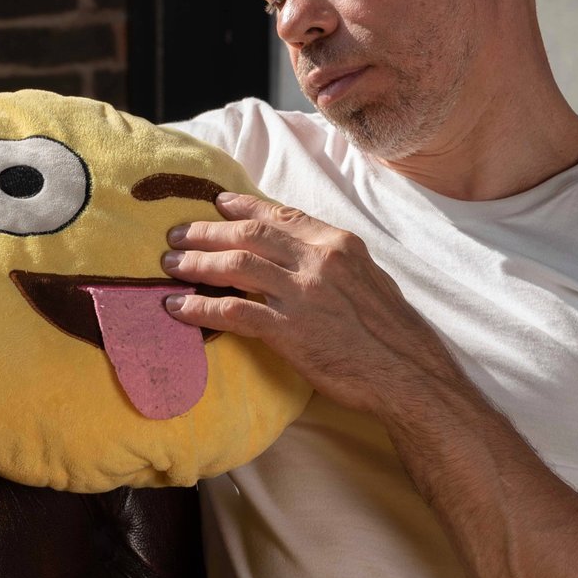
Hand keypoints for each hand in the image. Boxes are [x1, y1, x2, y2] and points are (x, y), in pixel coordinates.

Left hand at [158, 191, 461, 417]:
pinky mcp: (290, 331)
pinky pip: (233, 311)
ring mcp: (303, 295)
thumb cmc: (392, 333)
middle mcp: (318, 261)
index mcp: (338, 244)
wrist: (408, 374)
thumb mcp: (370, 280)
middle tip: (176, 235)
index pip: (281, 215)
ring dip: (196, 263)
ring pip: (235, 266)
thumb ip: (335, 263)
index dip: (244, 208)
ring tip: (169, 265)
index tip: (218, 202)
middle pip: (249, 236)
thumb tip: (305, 256)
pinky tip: (176, 308)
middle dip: (207, 232)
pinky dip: (200, 307)